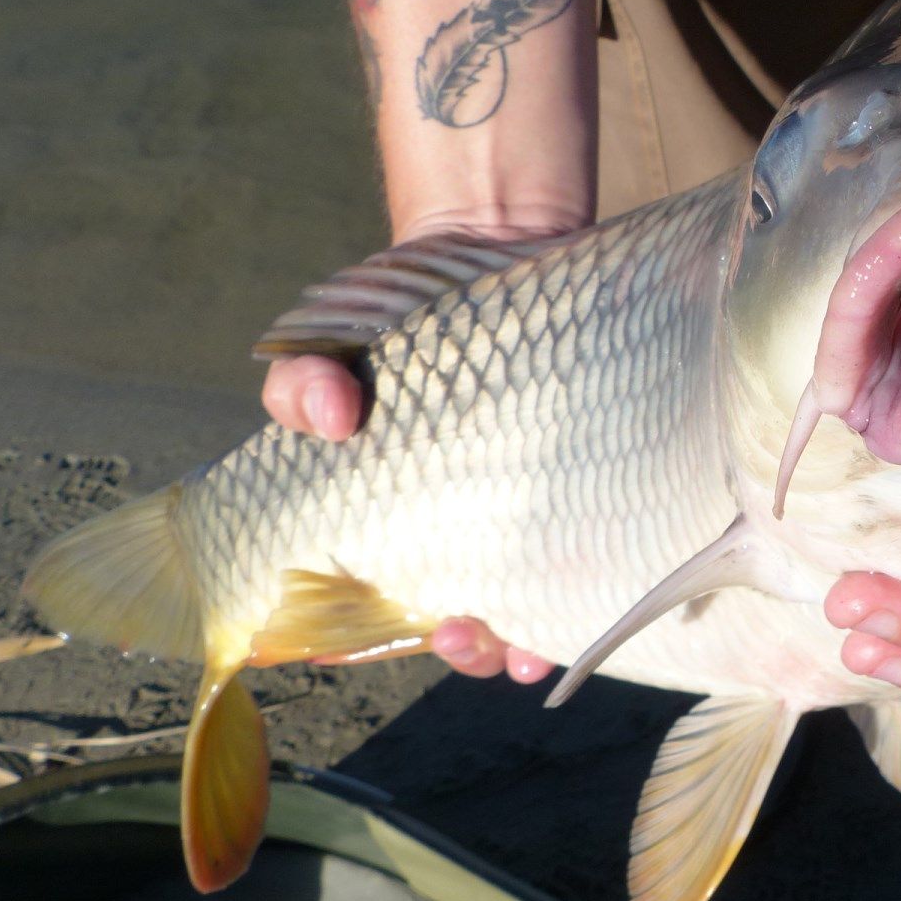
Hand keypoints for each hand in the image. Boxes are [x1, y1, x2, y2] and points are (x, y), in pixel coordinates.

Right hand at [261, 213, 580, 682]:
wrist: (501, 252)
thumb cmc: (404, 319)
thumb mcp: (334, 342)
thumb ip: (306, 382)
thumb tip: (329, 415)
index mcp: (393, 520)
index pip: (360, 600)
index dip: (343, 634)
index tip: (328, 645)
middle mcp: (462, 535)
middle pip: (453, 622)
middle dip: (461, 644)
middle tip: (455, 630)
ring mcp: (525, 520)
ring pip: (523, 610)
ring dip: (518, 645)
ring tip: (518, 648)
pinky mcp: (589, 494)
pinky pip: (592, 565)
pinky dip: (589, 602)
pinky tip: (593, 610)